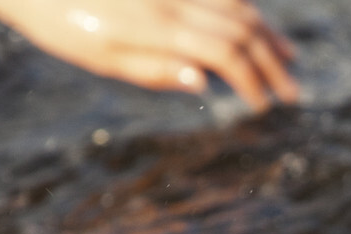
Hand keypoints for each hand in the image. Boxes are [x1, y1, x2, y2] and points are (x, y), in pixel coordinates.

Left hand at [0, 0, 299, 111]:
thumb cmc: (59, 22)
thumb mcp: (100, 58)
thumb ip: (154, 70)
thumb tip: (204, 84)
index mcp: (159, 26)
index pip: (226, 55)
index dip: (253, 81)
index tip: (264, 106)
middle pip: (240, 28)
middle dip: (270, 61)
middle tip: (292, 91)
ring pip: (234, 2)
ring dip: (265, 31)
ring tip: (287, 55)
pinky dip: (240, 4)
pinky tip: (250, 18)